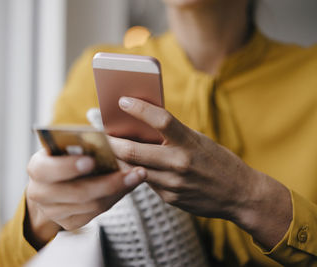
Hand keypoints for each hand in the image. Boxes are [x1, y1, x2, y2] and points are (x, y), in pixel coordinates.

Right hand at [25, 149, 145, 248]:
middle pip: (77, 192)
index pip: (49, 169)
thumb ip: (79, 147)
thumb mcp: (64, 148)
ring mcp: (54, 212)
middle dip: (109, 182)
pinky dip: (114, 198)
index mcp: (37, 168)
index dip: (69, 166)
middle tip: (133, 172)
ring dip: (118, 190)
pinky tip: (128, 186)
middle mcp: (40, 193)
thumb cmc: (62, 158)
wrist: (50, 186)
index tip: (92, 161)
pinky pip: (96, 213)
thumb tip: (110, 144)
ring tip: (138, 176)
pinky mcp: (69, 222)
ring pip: (91, 204)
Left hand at [109, 97, 292, 249]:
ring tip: (111, 147)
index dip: (138, 108)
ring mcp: (173, 184)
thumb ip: (173, 135)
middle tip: (103, 133)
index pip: (160, 119)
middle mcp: (179, 164)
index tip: (122, 100)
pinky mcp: (169, 198)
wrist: (240, 195)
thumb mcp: (199, 140)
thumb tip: (142, 124)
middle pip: (132, 151)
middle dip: (112, 142)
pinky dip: (135, 171)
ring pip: (132, 169)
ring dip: (118, 158)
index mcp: (190, 143)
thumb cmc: (218, 161)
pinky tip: (131, 164)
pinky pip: (145, 182)